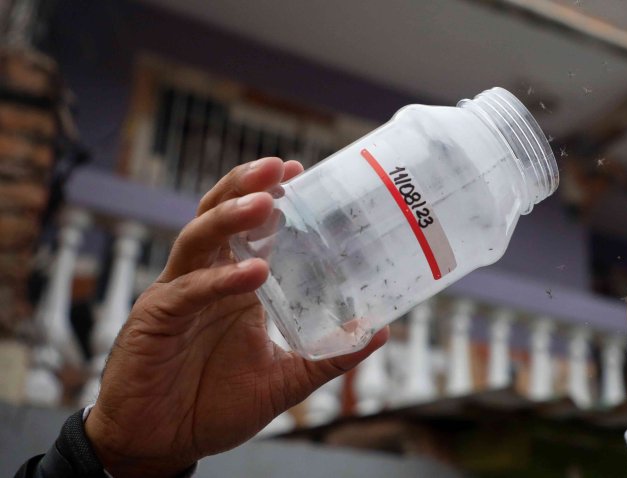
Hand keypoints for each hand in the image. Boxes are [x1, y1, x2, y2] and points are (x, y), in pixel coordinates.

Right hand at [84, 157, 387, 476]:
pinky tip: (252, 273)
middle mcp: (205, 281)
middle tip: (278, 166)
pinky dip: (219, 281)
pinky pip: (186, 292)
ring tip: (265, 203)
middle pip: (218, 216)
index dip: (270, 196)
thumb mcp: (284, 380)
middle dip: (245, 187)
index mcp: (233, 288)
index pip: (250, 230)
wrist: (161, 444)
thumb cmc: (213, 407)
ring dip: (230, 217)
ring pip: (197, 239)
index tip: (299, 169)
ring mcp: (177, 295)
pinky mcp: (156, 320)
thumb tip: (379, 332)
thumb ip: (327, 357)